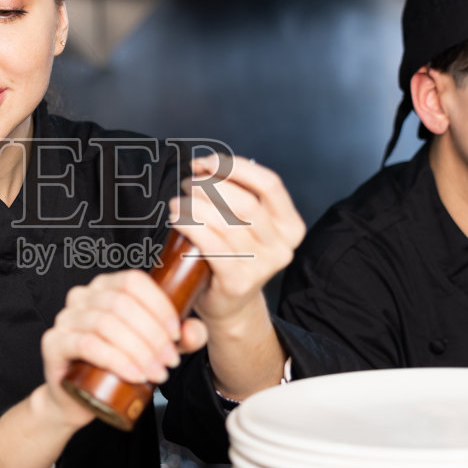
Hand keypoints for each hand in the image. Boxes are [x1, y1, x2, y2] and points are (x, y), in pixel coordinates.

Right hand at [39, 271, 208, 428]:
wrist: (76, 398)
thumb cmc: (113, 367)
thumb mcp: (154, 350)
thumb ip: (179, 339)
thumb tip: (193, 330)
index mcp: (106, 287)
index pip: (134, 281)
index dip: (159, 306)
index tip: (176, 334)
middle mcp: (82, 296)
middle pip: (122, 304)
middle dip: (153, 335)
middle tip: (169, 361)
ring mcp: (65, 317)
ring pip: (106, 324)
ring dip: (138, 350)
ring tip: (156, 373)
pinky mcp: (54, 342)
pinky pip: (87, 344)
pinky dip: (116, 359)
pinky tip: (134, 375)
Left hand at [170, 154, 305, 330]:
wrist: (230, 305)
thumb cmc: (234, 256)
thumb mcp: (248, 225)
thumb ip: (238, 196)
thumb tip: (205, 166)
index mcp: (291, 226)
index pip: (270, 184)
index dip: (236, 168)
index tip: (208, 162)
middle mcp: (282, 247)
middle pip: (246, 202)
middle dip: (211, 186)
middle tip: (189, 183)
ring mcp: (262, 267)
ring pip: (226, 223)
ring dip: (196, 205)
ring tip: (178, 201)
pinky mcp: (238, 281)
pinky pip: (211, 245)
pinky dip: (190, 226)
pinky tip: (177, 218)